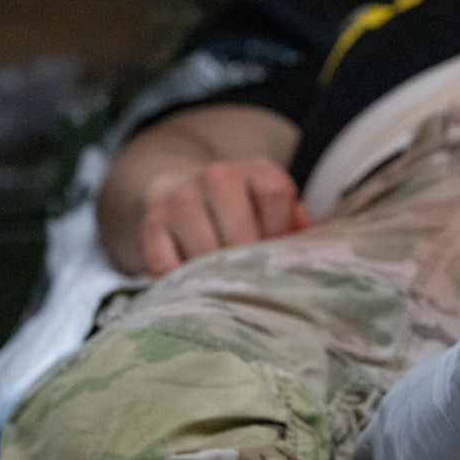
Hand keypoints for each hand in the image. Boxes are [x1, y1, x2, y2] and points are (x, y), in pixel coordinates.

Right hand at [139, 155, 314, 275]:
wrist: (180, 196)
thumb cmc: (240, 212)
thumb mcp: (271, 209)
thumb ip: (295, 225)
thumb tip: (308, 241)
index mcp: (255, 169)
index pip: (276, 194)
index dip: (279, 231)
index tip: (276, 255)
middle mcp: (215, 175)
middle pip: (240, 231)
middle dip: (249, 266)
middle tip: (253, 286)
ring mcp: (178, 198)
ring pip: (205, 252)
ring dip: (217, 279)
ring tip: (226, 291)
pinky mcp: (151, 223)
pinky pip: (168, 266)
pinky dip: (182, 285)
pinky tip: (193, 287)